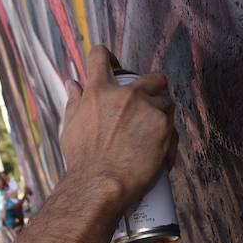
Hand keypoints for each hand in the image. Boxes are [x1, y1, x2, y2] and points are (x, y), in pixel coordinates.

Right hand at [60, 46, 176, 206]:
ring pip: (166, 102)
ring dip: (161, 115)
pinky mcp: (164, 128)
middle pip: (151, 77)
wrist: (100, 185)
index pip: (100, 58)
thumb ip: (74, 102)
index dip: (106, 57)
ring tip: (153, 135)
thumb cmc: (82, 161)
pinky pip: (172, 128)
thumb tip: (71, 83)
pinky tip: (158, 155)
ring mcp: (147, 110)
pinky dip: (167, 140)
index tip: (111, 63)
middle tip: (147, 105)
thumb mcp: (70, 127)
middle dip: (153, 88)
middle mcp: (126, 95)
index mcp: (99, 92)